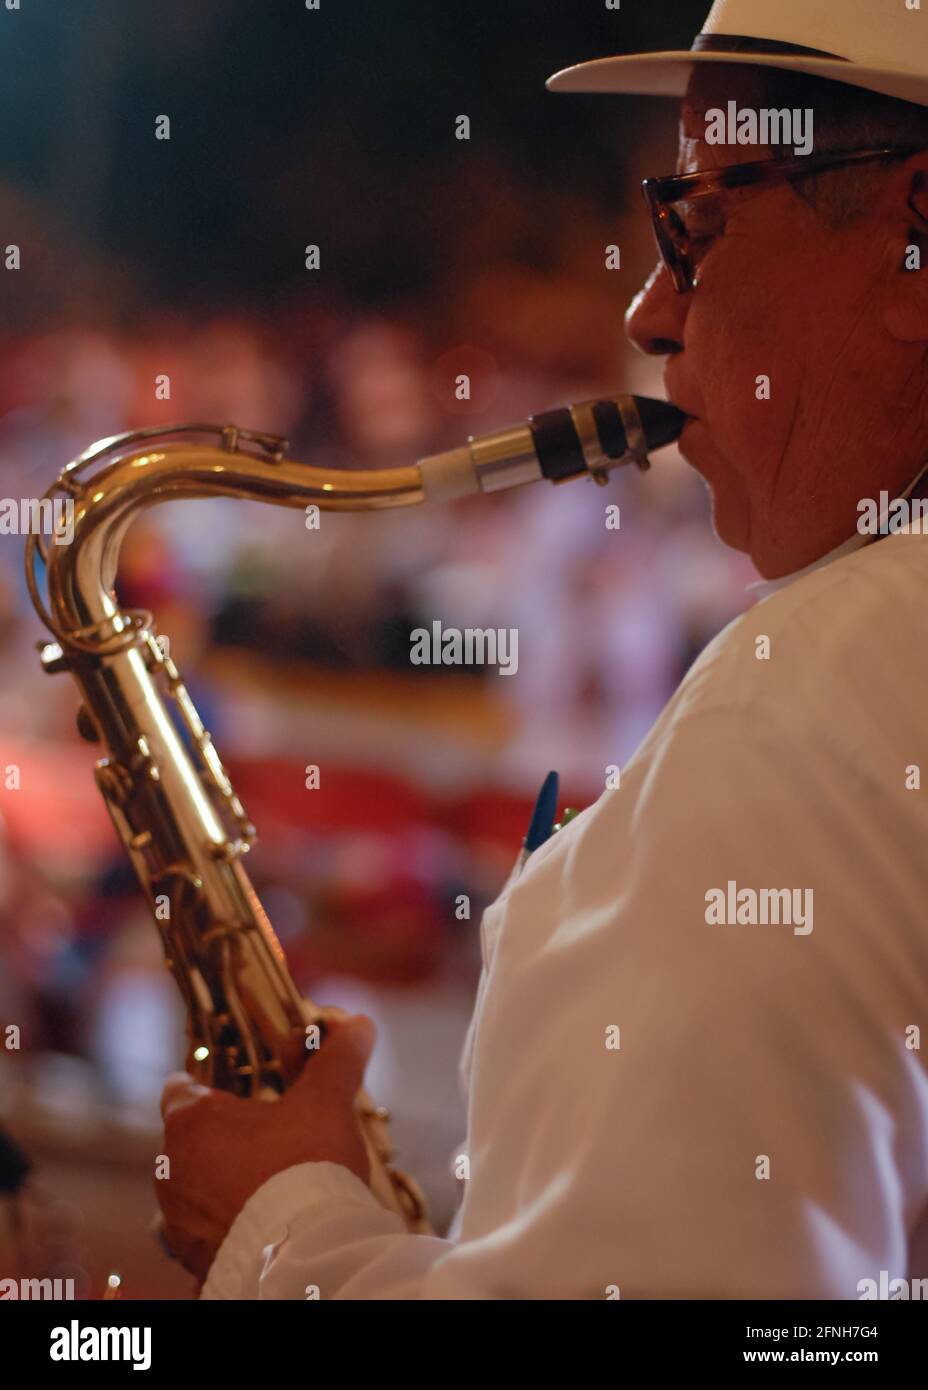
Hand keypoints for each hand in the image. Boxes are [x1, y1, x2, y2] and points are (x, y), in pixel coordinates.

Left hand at [155, 1011, 374, 1282]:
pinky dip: (227, 1222)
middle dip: (227, 1136)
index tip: (245, 1089)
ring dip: (223, 1181)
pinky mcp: (191, 1258)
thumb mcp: (327, 1102)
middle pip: (192, 1138)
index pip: (184, 1087)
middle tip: (274, 1136)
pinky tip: (263, 1221)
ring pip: (196, 1186)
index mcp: (191, 1121)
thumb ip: (337, 1060)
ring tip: (273, 1183)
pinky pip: (204, 1230)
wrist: (303, 1257)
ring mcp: (176, 1219)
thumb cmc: (305, 1167)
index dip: (214, 1083)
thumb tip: (359, 1025)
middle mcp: (169, 1169)